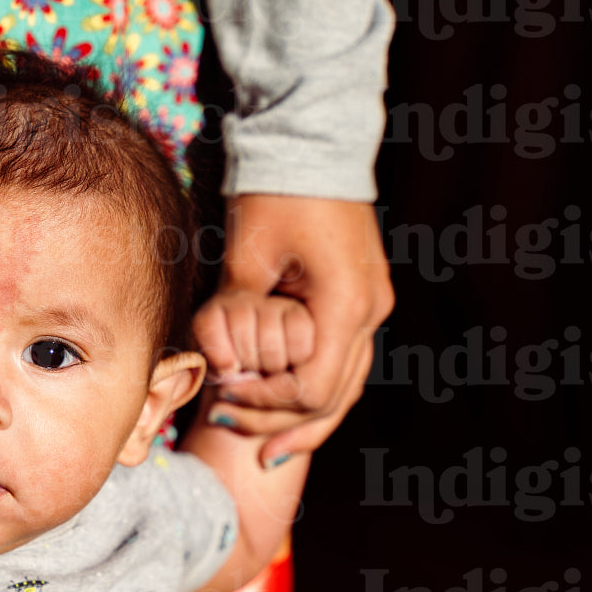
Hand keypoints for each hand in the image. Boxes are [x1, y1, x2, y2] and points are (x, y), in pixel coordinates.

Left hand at [192, 196, 393, 466]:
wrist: (311, 144)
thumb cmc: (275, 194)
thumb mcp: (247, 257)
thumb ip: (235, 315)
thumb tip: (219, 364)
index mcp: (345, 306)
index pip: (311, 389)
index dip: (266, 404)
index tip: (224, 398)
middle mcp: (370, 313)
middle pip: (334, 398)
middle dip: (283, 424)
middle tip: (236, 435)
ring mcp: (372, 306)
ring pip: (346, 386)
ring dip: (306, 418)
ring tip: (269, 447)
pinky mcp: (363, 298)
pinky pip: (344, 361)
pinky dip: (318, 389)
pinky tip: (290, 410)